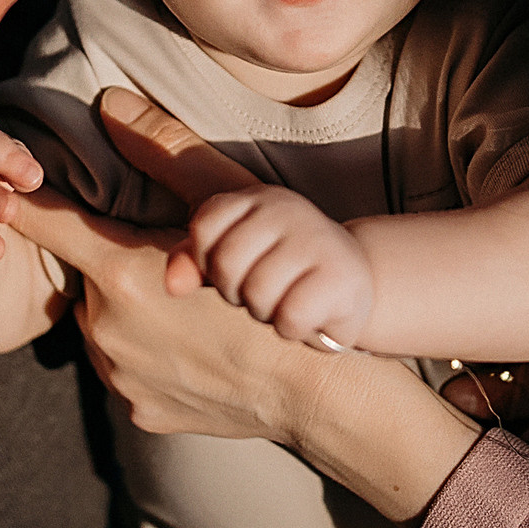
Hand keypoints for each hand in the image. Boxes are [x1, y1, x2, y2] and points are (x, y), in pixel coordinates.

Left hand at [6, 88, 482, 522]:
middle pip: (89, 283)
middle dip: (116, 274)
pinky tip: (198, 356)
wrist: (312, 384)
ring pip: (106, 331)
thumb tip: (109, 103)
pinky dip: (153, 361)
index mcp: (121, 272)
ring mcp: (120, 375)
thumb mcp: (228, 205)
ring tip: (190, 318)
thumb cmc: (275, 282)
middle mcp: (106, 327)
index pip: (49, 224)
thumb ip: (165, 150)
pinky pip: (129, 373)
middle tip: (172, 276)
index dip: (23, 206)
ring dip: (131, 319)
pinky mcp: (138, 411)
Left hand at [186, 184, 374, 348]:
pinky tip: (307, 317)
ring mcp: (317, 241)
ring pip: (257, 293)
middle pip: (226, 262)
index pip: (205, 226)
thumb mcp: (237, 259)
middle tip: (263, 291)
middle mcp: (288, 211)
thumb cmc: (283, 273)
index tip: (237, 269)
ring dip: (266, 312)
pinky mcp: (342, 278)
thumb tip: (172, 285)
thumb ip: (196, 263)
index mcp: (257, 199)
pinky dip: (292, 328)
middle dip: (237, 291)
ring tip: (286, 301)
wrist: (356, 286)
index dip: (210, 261)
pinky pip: (290, 317)